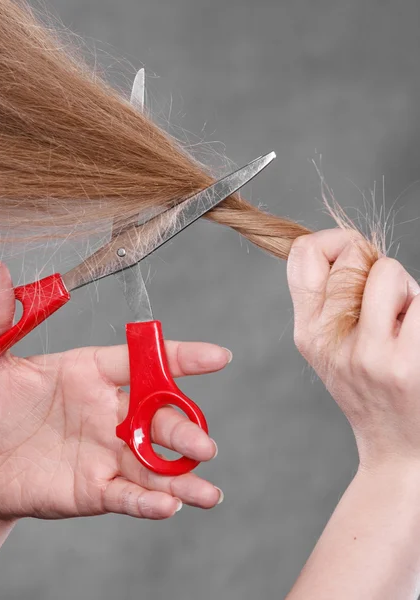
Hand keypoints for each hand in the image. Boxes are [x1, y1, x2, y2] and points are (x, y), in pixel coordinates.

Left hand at [0, 261, 227, 523]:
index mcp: (89, 371)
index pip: (142, 361)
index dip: (182, 357)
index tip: (219, 356)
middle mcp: (107, 410)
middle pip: (158, 416)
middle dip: (184, 430)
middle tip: (204, 445)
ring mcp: (105, 451)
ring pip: (153, 462)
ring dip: (183, 476)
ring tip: (208, 491)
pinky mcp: (94, 489)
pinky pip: (126, 494)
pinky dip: (148, 503)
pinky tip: (168, 506)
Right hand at [287, 229, 419, 467]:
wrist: (399, 449)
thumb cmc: (371, 389)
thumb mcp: (332, 348)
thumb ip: (330, 300)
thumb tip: (350, 246)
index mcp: (308, 333)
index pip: (302, 254)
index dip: (333, 240)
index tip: (353, 257)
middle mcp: (330, 340)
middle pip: (352, 256)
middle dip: (376, 265)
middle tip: (386, 301)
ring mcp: (367, 353)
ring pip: (388, 271)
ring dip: (405, 289)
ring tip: (404, 321)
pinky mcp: (405, 363)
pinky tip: (417, 339)